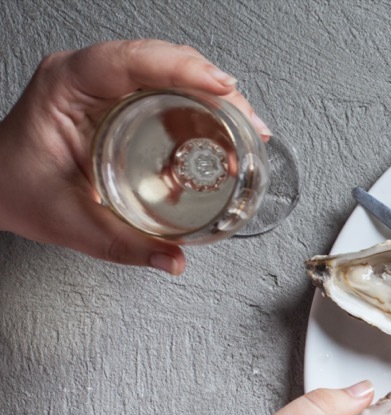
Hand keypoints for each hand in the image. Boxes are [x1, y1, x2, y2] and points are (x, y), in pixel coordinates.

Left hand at [0, 39, 268, 274]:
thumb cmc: (19, 188)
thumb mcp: (74, 224)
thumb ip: (128, 246)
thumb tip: (176, 260)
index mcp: (66, 85)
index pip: (129, 61)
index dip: (181, 68)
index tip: (221, 88)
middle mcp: (88, 75)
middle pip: (163, 60)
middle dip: (214, 86)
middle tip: (250, 121)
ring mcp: (108, 83)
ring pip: (172, 71)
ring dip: (215, 95)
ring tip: (247, 127)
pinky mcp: (124, 97)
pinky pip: (169, 88)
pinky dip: (202, 105)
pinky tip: (226, 127)